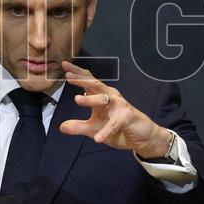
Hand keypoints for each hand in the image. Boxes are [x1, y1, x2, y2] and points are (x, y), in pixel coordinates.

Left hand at [58, 60, 172, 157]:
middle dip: (81, 79)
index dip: (77, 73)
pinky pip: (115, 124)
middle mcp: (110, 97)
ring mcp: (119, 106)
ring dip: (90, 99)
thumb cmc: (118, 128)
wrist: (142, 136)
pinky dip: (106, 131)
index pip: (88, 81)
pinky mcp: (126, 118)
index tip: (64, 65)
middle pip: (95, 84)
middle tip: (68, 76)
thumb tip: (61, 127)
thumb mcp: (94, 129)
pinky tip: (98, 138)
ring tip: (77, 99)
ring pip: (103, 99)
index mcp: (102, 96)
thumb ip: (79, 127)